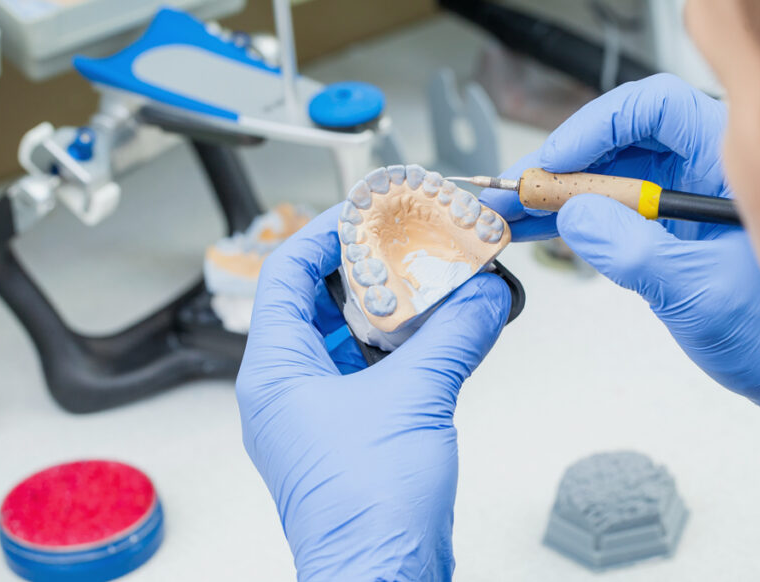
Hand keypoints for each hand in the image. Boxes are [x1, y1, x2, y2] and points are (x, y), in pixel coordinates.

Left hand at [236, 205, 510, 579]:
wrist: (382, 577)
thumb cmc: (366, 510)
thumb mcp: (416, 398)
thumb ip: (454, 336)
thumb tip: (484, 296)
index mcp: (275, 372)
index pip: (286, 274)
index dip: (323, 233)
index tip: (364, 212)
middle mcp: (288, 390)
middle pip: (318, 302)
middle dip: (366, 270)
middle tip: (408, 243)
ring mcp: (317, 414)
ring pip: (348, 338)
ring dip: (390, 311)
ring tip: (430, 282)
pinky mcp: (350, 435)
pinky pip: (371, 374)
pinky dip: (404, 350)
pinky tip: (441, 335)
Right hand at [482, 74, 759, 439]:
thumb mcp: (702, 295)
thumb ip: (635, 252)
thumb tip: (575, 216)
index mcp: (732, 163)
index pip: (656, 109)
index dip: (598, 127)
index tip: (556, 162)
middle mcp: (705, 170)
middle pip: (620, 141)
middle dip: (562, 166)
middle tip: (515, 193)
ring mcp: (682, 200)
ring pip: (608, 176)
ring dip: (557, 194)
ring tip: (509, 213)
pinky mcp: (666, 230)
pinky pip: (612, 211)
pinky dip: (571, 220)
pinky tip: (535, 228)